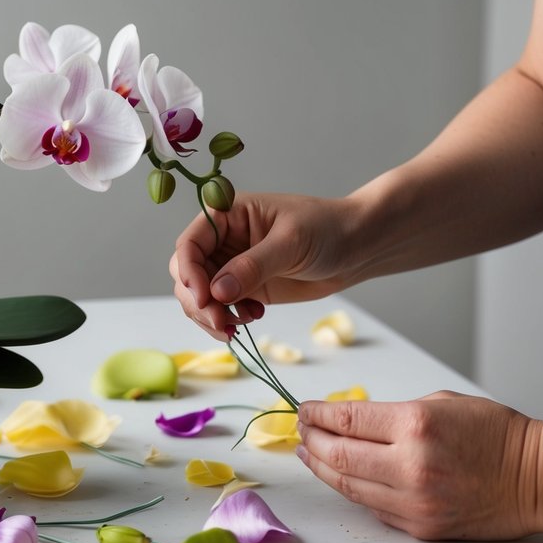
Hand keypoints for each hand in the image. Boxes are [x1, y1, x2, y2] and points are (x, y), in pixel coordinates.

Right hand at [169, 191, 361, 339]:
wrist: (356, 248)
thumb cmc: (327, 229)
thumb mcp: (290, 243)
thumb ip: (253, 266)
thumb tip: (217, 292)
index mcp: (226, 215)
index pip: (189, 244)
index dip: (189, 272)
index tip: (204, 298)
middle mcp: (221, 240)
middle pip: (186, 274)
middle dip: (198, 302)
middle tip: (222, 322)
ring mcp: (231, 266)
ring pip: (198, 296)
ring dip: (210, 316)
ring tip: (238, 326)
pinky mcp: (243, 289)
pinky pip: (219, 309)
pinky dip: (226, 320)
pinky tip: (253, 318)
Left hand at [295, 391, 539, 539]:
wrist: (538, 479)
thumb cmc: (496, 434)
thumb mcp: (441, 403)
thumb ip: (393, 414)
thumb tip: (350, 422)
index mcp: (415, 426)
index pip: (346, 420)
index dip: (316, 414)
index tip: (303, 409)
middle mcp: (410, 466)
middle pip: (336, 455)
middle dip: (310, 440)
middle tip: (300, 431)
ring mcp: (414, 501)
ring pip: (347, 485)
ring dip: (321, 467)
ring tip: (308, 453)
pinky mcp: (420, 527)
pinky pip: (372, 507)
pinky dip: (352, 489)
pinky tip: (341, 475)